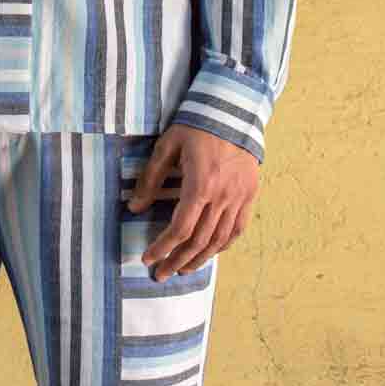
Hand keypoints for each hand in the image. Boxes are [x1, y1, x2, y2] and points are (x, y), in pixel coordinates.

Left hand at [127, 124, 259, 278]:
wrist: (233, 111)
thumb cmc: (196, 126)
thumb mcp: (167, 146)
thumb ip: (151, 178)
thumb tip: (134, 208)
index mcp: (201, 183)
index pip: (181, 228)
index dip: (163, 247)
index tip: (148, 258)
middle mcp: (223, 195)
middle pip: (199, 240)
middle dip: (177, 260)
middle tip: (161, 274)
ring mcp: (239, 197)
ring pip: (219, 239)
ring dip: (200, 259)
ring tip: (182, 270)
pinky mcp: (249, 194)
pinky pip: (238, 229)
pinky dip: (223, 245)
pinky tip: (210, 253)